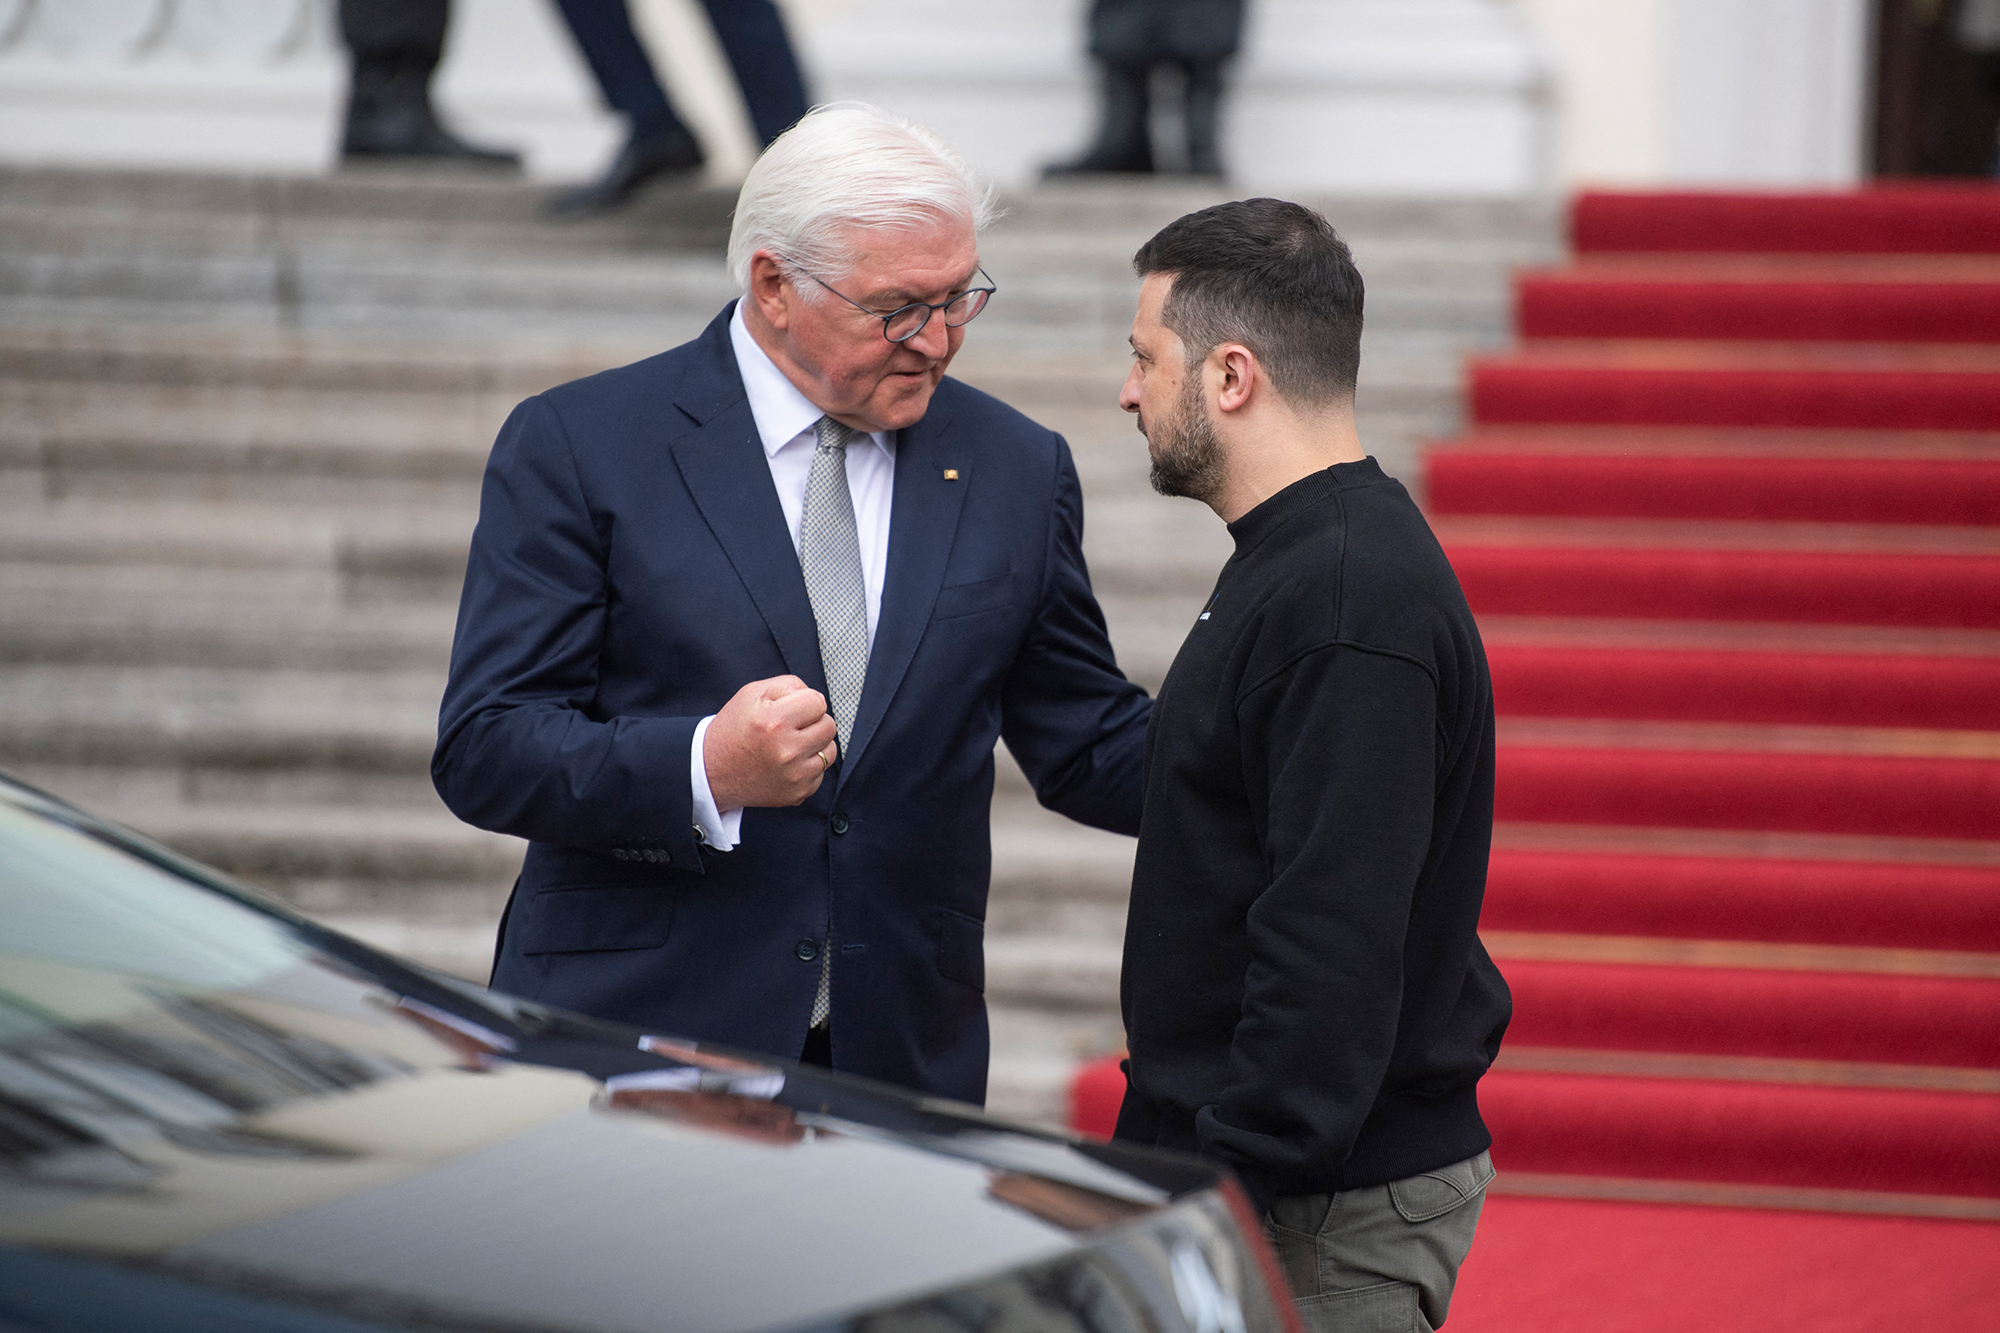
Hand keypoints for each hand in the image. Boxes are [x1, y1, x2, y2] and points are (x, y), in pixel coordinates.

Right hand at [703, 675, 837, 809]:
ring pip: (830, 750)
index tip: (790, 709)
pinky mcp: (797, 793)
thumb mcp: (752, 694)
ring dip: (815, 744)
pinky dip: (808, 766)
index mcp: (775, 722)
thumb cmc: (733, 729)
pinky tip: (786, 764)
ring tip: (790, 744)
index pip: (818, 702)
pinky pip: (821, 773)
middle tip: (790, 727)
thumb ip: (789, 685)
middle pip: (829, 725)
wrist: (711, 772)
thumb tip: (816, 699)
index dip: (804, 702)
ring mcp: (794, 776)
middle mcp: (787, 751)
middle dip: (812, 722)